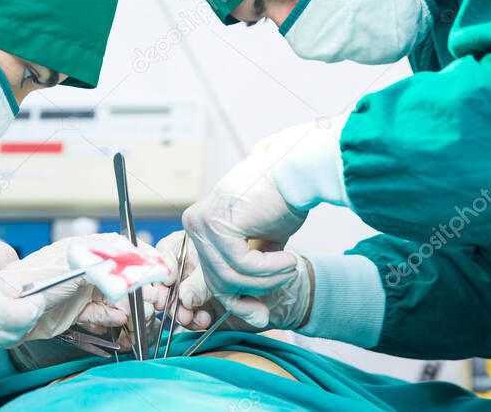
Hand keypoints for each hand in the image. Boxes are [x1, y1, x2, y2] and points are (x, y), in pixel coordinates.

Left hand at [0, 234, 140, 341]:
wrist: (10, 312)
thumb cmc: (34, 282)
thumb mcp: (75, 268)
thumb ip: (105, 265)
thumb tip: (131, 261)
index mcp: (81, 250)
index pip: (117, 247)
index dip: (138, 255)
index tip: (157, 264)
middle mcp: (83, 268)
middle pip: (118, 273)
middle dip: (137, 283)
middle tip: (153, 294)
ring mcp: (79, 291)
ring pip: (111, 295)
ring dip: (127, 303)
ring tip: (141, 311)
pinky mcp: (74, 311)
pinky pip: (99, 313)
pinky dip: (111, 316)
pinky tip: (120, 320)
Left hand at [182, 149, 307, 326]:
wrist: (296, 174)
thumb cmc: (282, 204)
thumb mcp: (260, 246)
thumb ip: (250, 271)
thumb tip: (254, 314)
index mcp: (201, 229)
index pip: (212, 276)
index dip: (236, 302)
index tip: (261, 316)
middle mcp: (194, 225)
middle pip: (217, 280)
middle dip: (250, 297)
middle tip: (273, 307)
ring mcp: (202, 222)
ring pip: (230, 276)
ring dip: (266, 280)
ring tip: (290, 268)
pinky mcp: (217, 222)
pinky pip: (242, 264)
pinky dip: (270, 268)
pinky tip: (290, 259)